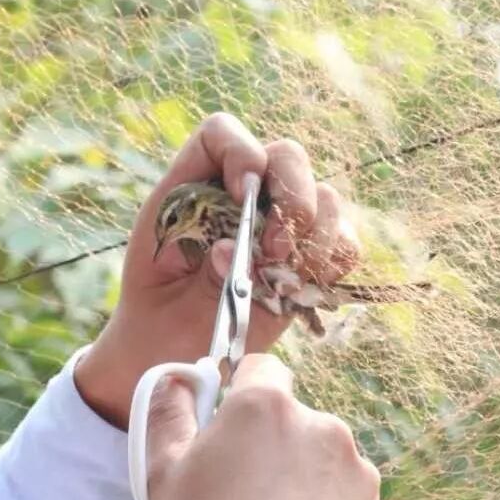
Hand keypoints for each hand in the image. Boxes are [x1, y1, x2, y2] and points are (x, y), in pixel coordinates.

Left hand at [73, 113, 359, 428]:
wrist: (172, 364)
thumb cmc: (156, 327)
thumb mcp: (162, 300)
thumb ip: (200, 274)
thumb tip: (234, 249)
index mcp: (191, 192)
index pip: (221, 135)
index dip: (240, 151)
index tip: (239, 194)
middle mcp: (240, 200)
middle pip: (287, 156)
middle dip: (293, 196)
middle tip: (274, 249)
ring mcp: (277, 229)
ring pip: (325, 198)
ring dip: (316, 234)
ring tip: (285, 274)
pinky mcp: (305, 263)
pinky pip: (343, 244)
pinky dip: (334, 261)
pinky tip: (305, 286)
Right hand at [145, 352, 388, 499]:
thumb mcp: (162, 472)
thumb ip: (168, 411)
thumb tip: (177, 380)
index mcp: (267, 407)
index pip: (262, 368)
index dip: (242, 392)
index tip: (229, 425)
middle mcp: (323, 427)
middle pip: (295, 421)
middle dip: (273, 446)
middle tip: (241, 494)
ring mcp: (358, 474)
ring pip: (325, 464)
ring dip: (303, 483)